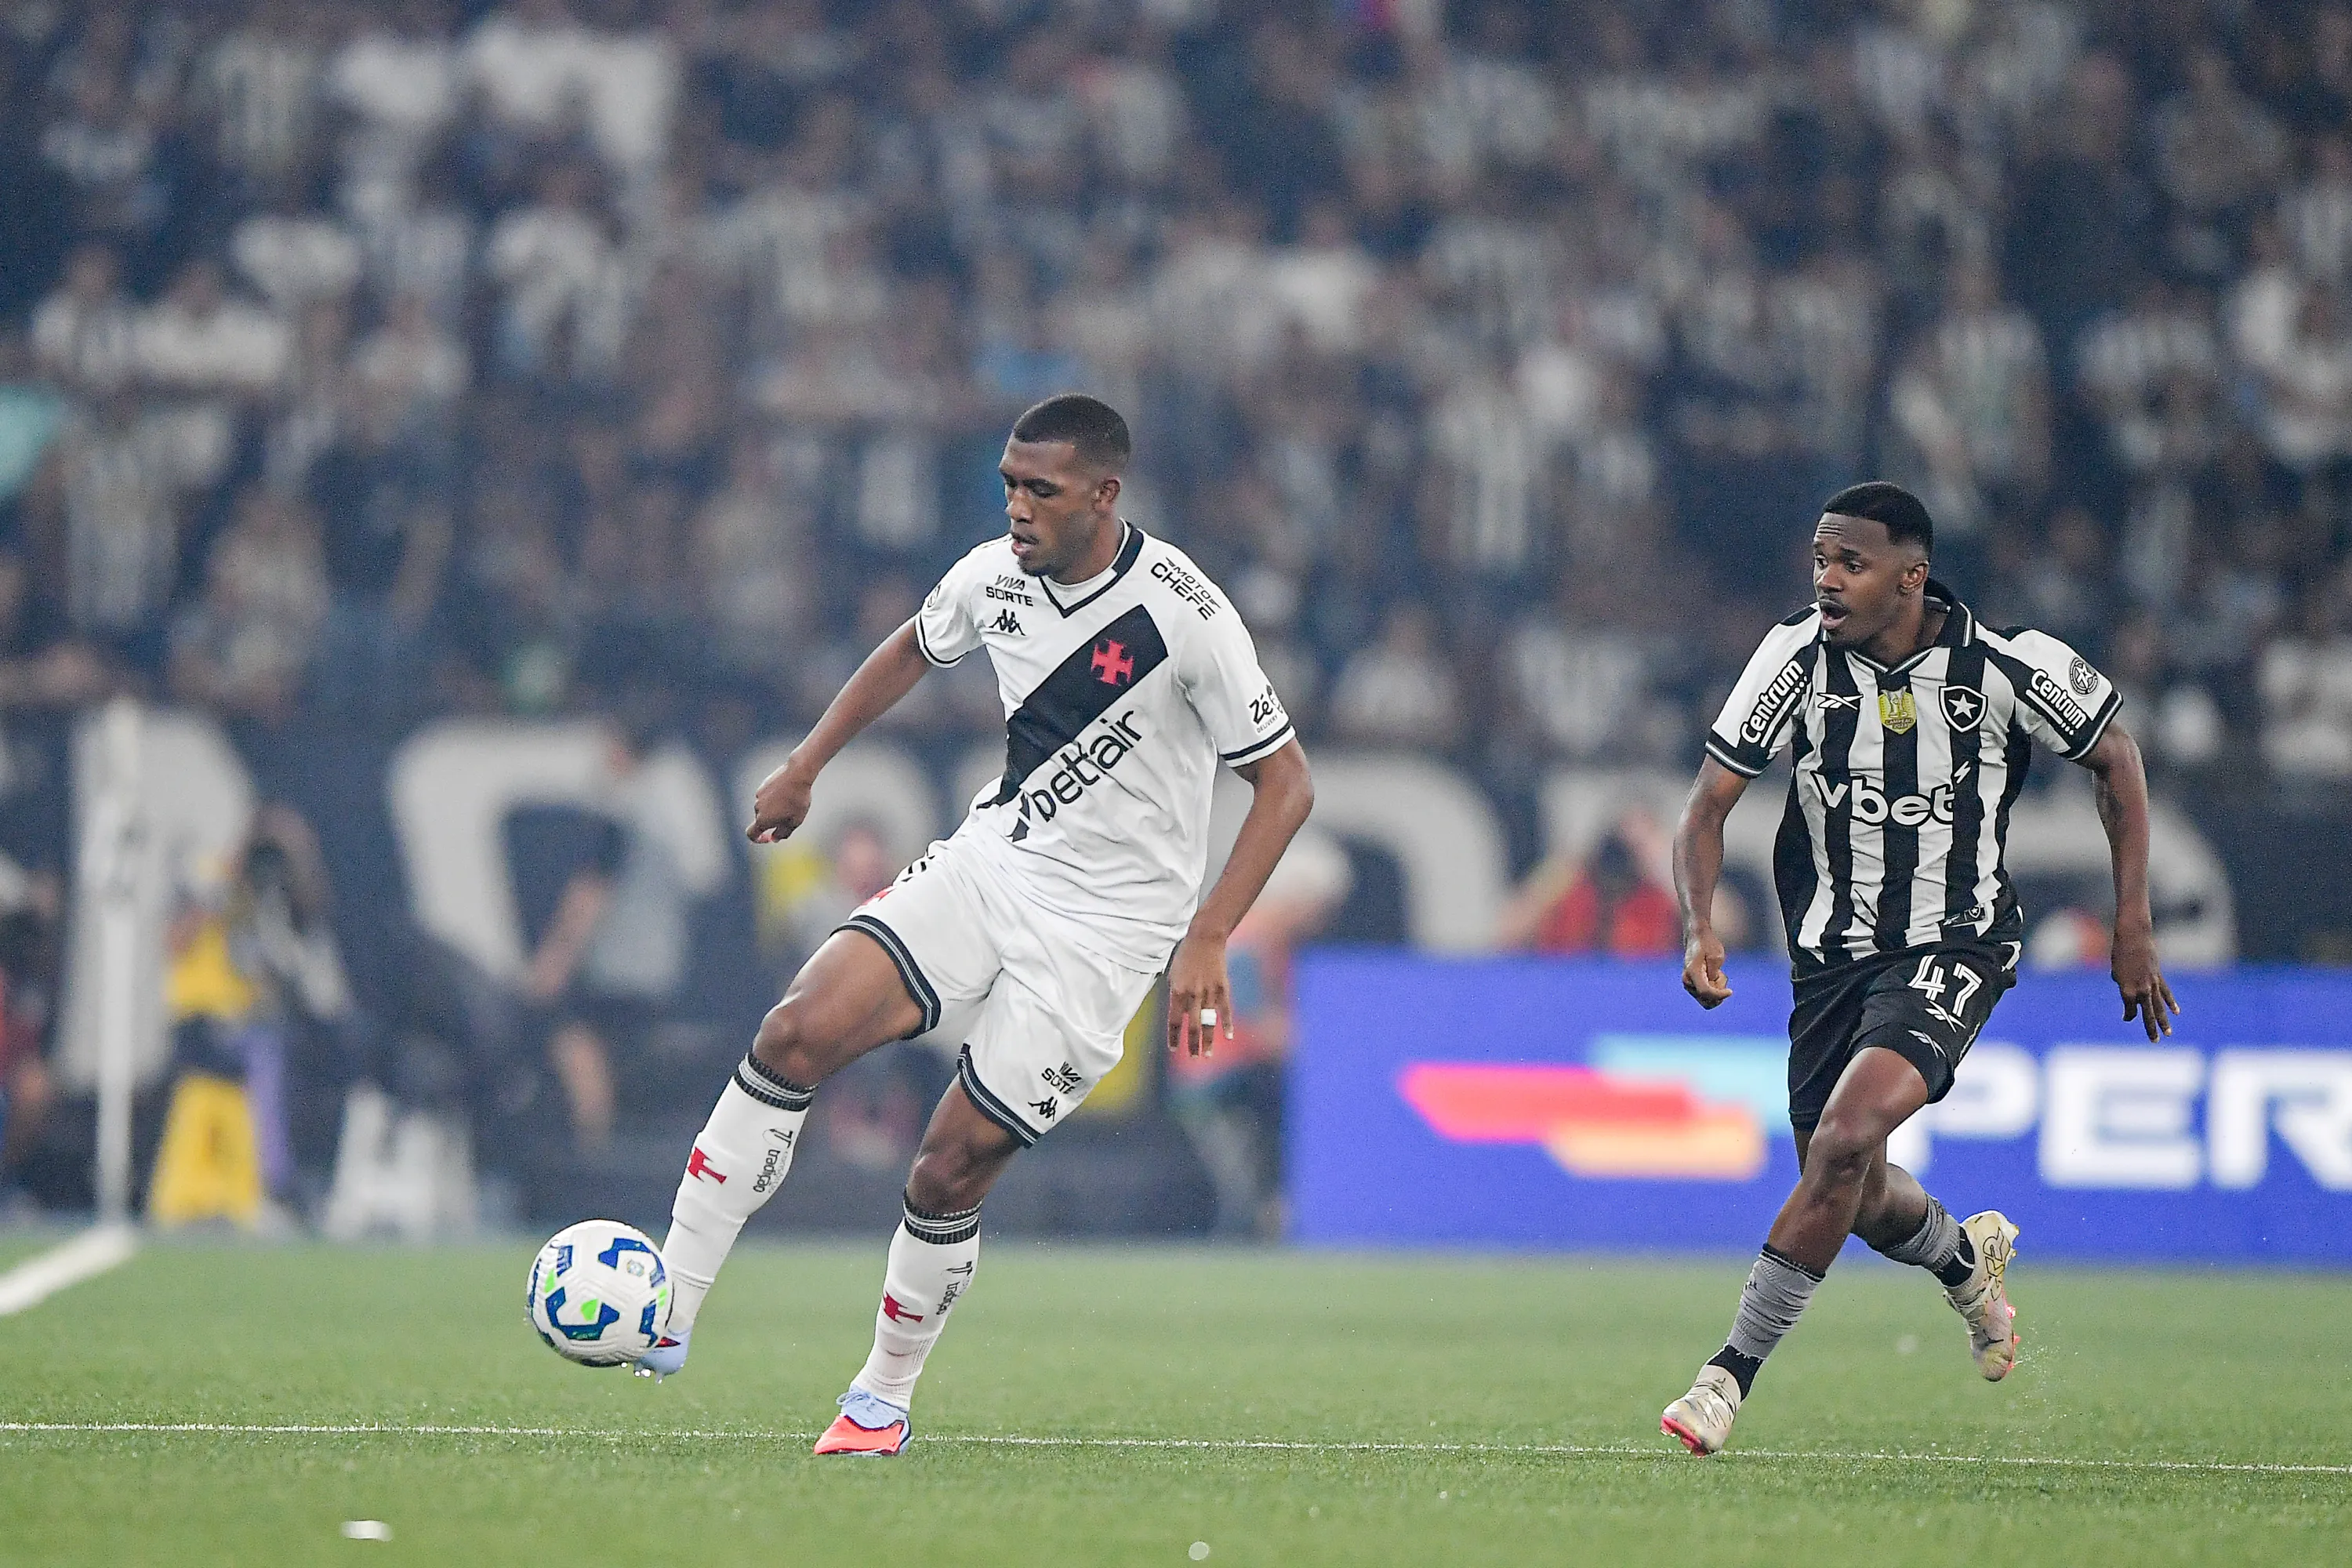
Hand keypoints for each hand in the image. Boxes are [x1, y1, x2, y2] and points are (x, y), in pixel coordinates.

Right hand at [747, 756, 816, 843]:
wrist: (797, 775)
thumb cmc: (797, 800)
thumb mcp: (795, 822)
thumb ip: (783, 833)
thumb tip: (775, 838)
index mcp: (763, 820)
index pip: (751, 834)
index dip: (758, 839)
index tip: (768, 837)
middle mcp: (757, 808)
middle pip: (761, 820)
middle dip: (773, 821)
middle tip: (790, 817)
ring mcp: (759, 796)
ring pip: (766, 807)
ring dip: (775, 809)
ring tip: (792, 802)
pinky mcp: (763, 785)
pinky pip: (768, 796)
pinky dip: (775, 798)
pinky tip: (788, 793)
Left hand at [1165, 930, 1232, 1057]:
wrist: (1205, 938)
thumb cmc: (1185, 956)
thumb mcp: (1173, 975)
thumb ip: (1175, 995)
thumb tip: (1178, 1015)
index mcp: (1177, 991)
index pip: (1173, 1020)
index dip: (1174, 1036)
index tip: (1174, 1049)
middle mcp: (1193, 994)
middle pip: (1192, 1025)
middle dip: (1192, 1044)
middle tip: (1194, 1058)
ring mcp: (1209, 992)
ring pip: (1208, 1022)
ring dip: (1208, 1040)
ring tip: (1208, 1055)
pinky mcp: (1223, 987)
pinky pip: (1225, 1009)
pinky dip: (1227, 1024)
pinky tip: (1228, 1037)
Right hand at [1682, 930, 1731, 1008]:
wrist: (1697, 938)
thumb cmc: (1707, 945)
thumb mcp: (1716, 956)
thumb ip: (1714, 973)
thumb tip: (1712, 986)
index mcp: (1692, 972)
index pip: (1705, 992)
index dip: (1719, 995)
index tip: (1731, 991)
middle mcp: (1687, 981)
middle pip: (1706, 1000)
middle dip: (1718, 992)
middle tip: (1720, 975)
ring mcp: (1688, 985)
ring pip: (1708, 1000)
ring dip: (1717, 990)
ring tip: (1716, 973)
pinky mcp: (1692, 986)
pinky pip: (1707, 997)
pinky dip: (1714, 990)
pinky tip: (1713, 976)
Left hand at [2112, 924, 2179, 1040]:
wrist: (2134, 937)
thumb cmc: (2119, 954)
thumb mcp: (2116, 971)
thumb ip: (2123, 984)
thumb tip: (2130, 991)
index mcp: (2127, 990)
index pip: (2130, 1010)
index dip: (2128, 1015)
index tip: (2126, 1017)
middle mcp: (2141, 990)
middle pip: (2148, 1013)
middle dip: (2151, 1028)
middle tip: (2155, 1041)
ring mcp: (2152, 984)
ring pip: (2160, 1006)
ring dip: (2164, 1020)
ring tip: (2168, 1034)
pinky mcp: (2158, 977)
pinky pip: (2166, 993)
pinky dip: (2171, 1003)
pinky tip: (2176, 1012)